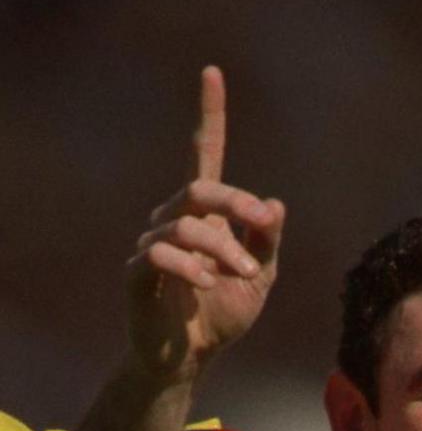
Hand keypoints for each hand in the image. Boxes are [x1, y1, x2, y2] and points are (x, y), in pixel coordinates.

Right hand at [125, 67, 284, 382]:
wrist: (192, 357)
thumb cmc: (225, 311)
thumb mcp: (261, 275)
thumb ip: (268, 241)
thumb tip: (274, 203)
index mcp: (207, 213)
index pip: (206, 154)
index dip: (210, 115)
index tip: (212, 72)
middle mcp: (176, 218)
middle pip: (200, 187)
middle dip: (237, 201)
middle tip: (262, 222)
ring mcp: (153, 244)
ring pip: (188, 224)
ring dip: (224, 247)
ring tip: (243, 273)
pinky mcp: (138, 273)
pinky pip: (159, 254)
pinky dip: (188, 265)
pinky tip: (206, 283)